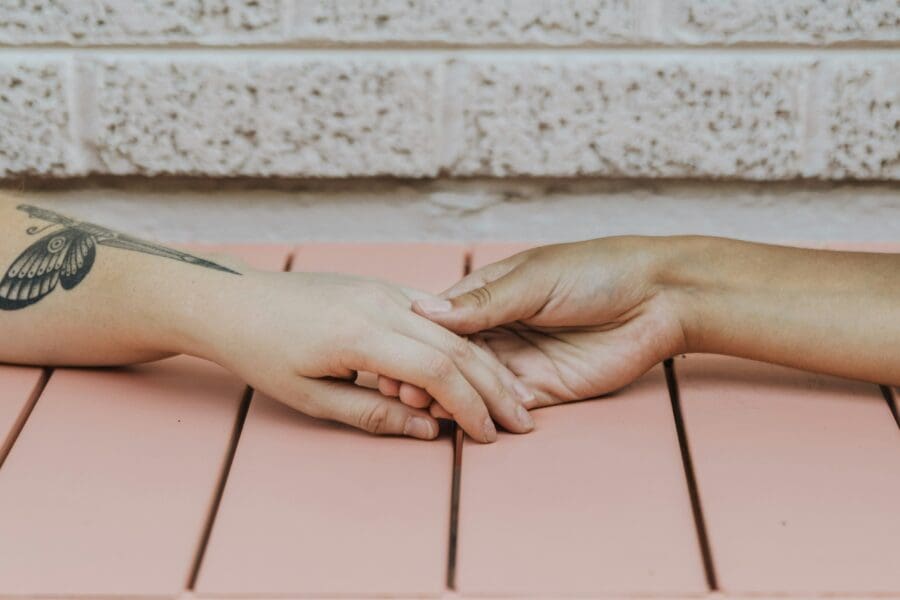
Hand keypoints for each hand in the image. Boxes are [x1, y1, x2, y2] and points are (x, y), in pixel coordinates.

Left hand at [182, 270, 534, 441]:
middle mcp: (380, 304)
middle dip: (493, 388)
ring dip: (486, 363)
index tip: (490, 435)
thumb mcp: (311, 397)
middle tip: (521, 422)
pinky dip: (462, 341)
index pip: (436, 371)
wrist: (234, 300)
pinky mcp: (381, 286)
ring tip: (511, 396)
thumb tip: (428, 432)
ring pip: (452, 328)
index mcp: (359, 334)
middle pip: (456, 347)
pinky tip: (479, 363)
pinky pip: (434, 314)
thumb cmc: (262, 352)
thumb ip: (374, 414)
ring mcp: (383, 289)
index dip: (470, 406)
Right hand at [409, 237, 686, 407]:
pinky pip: (505, 405)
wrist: (658, 298)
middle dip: (429, 374)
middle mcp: (500, 329)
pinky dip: (482, 413)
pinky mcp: (544, 390)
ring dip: (449, 397)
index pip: (444, 321)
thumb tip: (425, 311)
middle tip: (402, 388)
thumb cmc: (597, 271)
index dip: (419, 339)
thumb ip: (483, 302)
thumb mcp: (533, 279)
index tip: (391, 353)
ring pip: (473, 385)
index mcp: (492, 294)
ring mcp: (521, 361)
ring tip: (422, 406)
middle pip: (454, 358)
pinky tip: (458, 419)